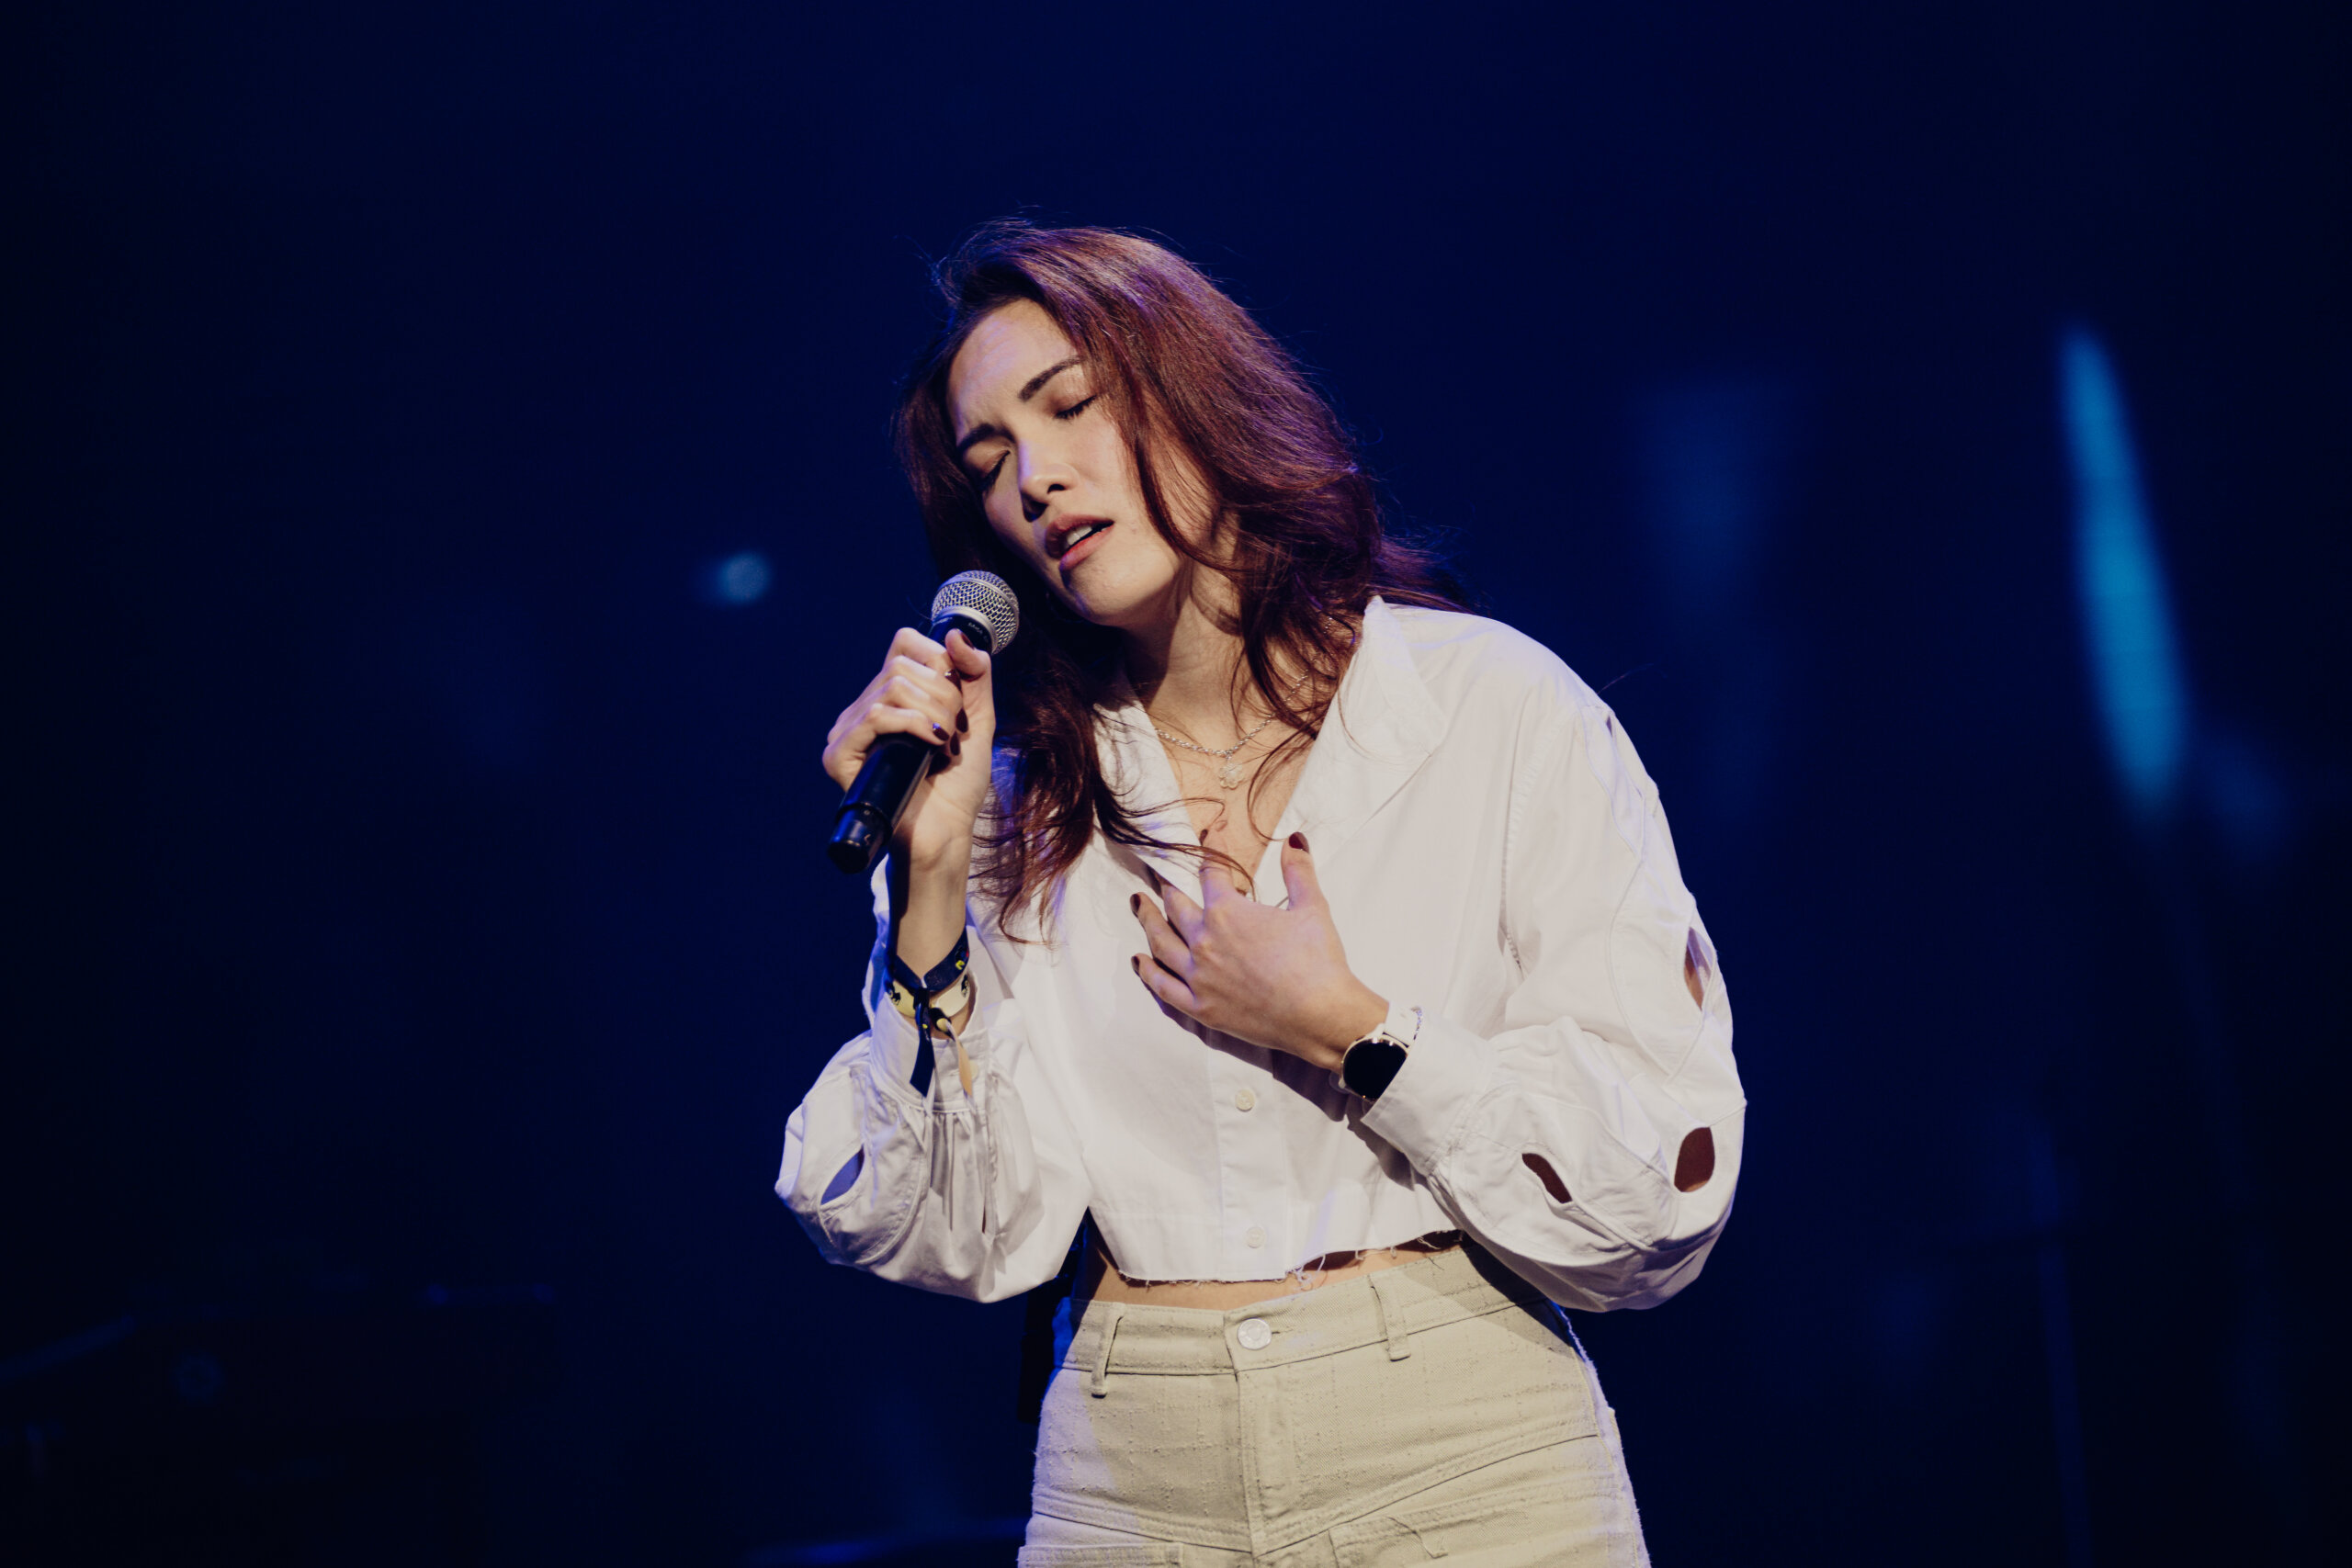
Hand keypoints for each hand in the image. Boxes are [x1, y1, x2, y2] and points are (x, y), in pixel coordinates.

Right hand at [821, 626, 996, 864]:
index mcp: (892, 697)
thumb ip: (975, 675)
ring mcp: (849, 731)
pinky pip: (875, 715)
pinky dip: (914, 725)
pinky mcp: (840, 756)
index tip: (958, 697)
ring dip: (934, 713)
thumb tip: (956, 634)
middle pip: (902, 665)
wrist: (947, 834)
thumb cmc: (957, 785)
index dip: (938, 660)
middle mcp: (865, 708)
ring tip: (945, 746)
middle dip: (944, 695)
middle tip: (954, 731)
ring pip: (891, 687)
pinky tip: (932, 748)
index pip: (904, 644)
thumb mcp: (977, 720)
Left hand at [1130, 833, 1386, 1071]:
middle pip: (1176, 907)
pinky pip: (1164, 987)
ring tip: (1139, 906)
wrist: (1319, 1015)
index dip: (1209, 851)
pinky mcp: (1201, 1008)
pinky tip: (1139, 961)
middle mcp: (1203, 941)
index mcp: (1226, 912)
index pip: (1210, 873)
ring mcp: (1198, 977)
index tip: (1208, 835)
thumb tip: (1294, 840)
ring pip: (1161, 943)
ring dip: (1148, 921)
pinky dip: (1148, 972)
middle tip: (1160, 876)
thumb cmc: (1317, 960)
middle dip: (1168, 887)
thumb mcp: (1311, 907)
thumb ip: (1297, 871)